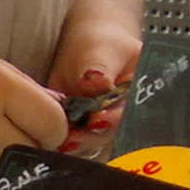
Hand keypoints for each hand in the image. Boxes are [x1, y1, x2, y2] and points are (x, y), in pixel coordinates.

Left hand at [51, 0, 146, 144]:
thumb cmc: (98, 44)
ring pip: (92, 144)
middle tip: (71, 139)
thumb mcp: (99, 49)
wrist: (83, 50)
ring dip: (75, 146)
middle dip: (91, 137)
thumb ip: (98, 67)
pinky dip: (61, 143)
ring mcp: (104, 127)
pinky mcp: (83, 133)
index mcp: (139, 93)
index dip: (115, 119)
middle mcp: (125, 115)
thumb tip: (96, 83)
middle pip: (112, 134)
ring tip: (58, 143)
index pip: (131, 111)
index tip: (97, 121)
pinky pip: (74, 144)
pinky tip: (50, 142)